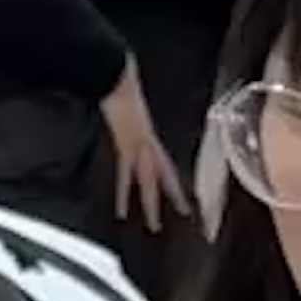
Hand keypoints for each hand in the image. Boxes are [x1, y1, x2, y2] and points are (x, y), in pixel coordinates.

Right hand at [99, 66, 186, 231]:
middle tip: (184, 215)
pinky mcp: (127, 145)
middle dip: (173, 195)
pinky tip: (122, 212)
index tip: (180, 197)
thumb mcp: (130, 97)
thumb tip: (128, 104)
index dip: (172, 180)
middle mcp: (147, 142)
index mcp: (148, 134)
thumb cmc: (121, 80)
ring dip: (152, 203)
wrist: (116, 74)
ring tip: (155, 226)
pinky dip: (124, 193)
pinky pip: (126, 175)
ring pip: (150, 180)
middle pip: (164, 174)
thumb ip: (131, 105)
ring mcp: (139, 144)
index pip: (165, 163)